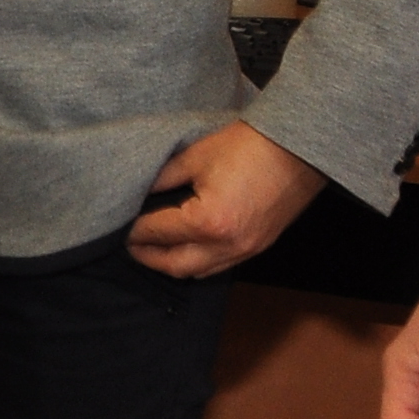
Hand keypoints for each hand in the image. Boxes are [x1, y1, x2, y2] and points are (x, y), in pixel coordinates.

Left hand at [126, 119, 325, 276]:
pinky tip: (187, 247)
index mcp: (208, 222)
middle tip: (129, 244)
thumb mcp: (196, 156)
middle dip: (148, 257)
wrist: (300, 147)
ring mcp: (245, 250)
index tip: (118, 225)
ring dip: (173, 263)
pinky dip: (198, 262)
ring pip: (199, 272)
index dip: (134, 231)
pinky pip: (220, 266)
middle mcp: (227, 245)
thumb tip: (138, 191)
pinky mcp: (258, 247)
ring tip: (154, 247)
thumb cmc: (251, 146)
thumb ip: (162, 178)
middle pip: (175, 265)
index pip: (158, 233)